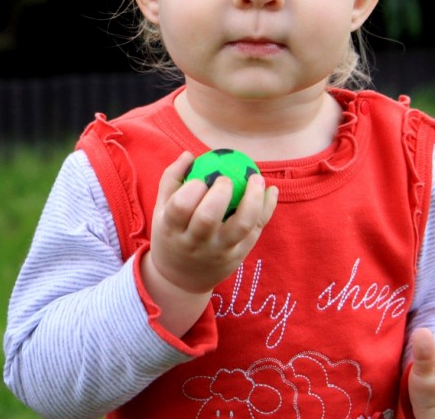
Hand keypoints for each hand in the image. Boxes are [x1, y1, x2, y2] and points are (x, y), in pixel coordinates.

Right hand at [146, 150, 277, 295]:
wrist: (181, 280)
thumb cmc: (172, 234)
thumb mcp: (162, 210)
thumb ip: (173, 179)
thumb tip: (189, 154)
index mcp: (172, 230)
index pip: (180, 208)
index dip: (192, 190)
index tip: (201, 179)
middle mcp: (196, 244)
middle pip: (208, 218)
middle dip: (220, 194)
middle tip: (226, 179)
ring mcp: (219, 252)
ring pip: (241, 226)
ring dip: (253, 199)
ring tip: (257, 178)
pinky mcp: (239, 256)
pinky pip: (256, 230)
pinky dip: (267, 208)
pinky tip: (272, 190)